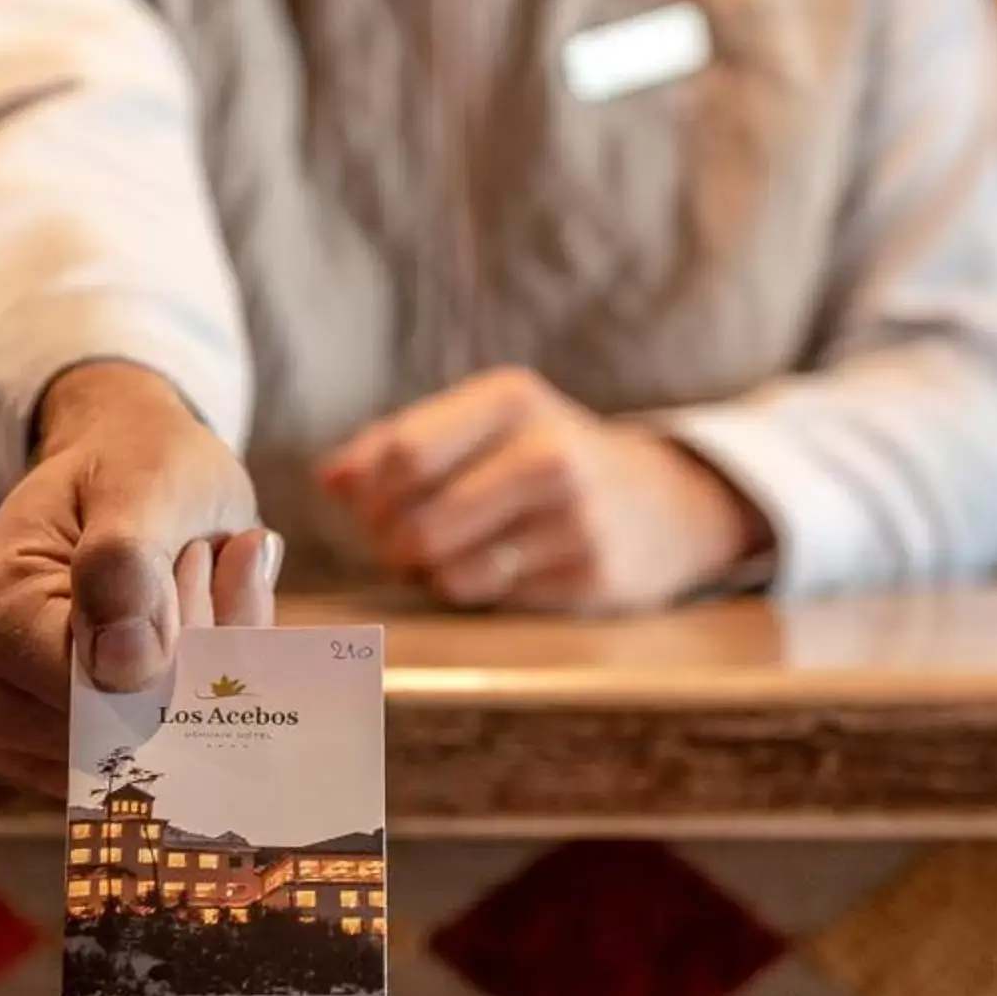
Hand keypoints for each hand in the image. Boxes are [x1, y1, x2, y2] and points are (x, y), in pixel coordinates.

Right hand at [0, 363, 281, 793]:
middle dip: (192, 659)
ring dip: (203, 675)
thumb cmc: (131, 466)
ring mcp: (18, 736)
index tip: (198, 559)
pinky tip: (198, 625)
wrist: (120, 468)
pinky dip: (199, 699)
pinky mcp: (61, 757)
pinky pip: (155, 762)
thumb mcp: (145, 481)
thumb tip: (122, 668)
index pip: (96, 689)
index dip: (173, 643)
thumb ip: (126, 562)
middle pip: (121, 730)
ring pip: (148, 755)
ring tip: (196, 583)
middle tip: (203, 562)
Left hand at [320, 367, 767, 613]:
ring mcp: (577, 519)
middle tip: (396, 543)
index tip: (367, 506)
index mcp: (513, 398)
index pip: (403, 453)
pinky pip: (490, 597)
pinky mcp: (592, 576)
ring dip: (427, 574)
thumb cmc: (545, 456)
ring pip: (448, 570)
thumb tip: (331, 480)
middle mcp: (551, 453)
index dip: (369, 493)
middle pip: (418, 521)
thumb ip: (397, 443)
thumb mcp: (485, 424)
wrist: (665, 502)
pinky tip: (490, 569)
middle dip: (389, 543)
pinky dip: (471, 590)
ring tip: (443, 555)